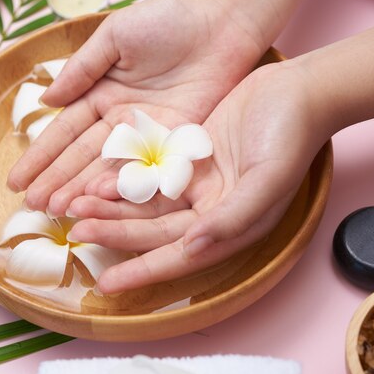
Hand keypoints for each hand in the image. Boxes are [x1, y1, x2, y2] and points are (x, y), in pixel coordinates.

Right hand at [7, 0, 264, 215]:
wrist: (221, 22)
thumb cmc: (167, 19)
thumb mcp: (115, 36)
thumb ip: (82, 70)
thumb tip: (45, 101)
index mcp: (101, 94)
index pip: (64, 132)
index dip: (41, 156)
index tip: (16, 180)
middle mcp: (120, 121)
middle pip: (82, 157)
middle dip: (55, 181)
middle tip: (32, 206)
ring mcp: (147, 137)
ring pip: (109, 169)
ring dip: (82, 190)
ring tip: (56, 211)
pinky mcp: (175, 145)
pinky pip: (146, 169)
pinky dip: (123, 187)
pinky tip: (99, 203)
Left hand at [64, 63, 332, 292]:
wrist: (297, 91)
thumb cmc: (291, 136)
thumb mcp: (267, 180)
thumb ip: (232, 218)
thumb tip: (193, 248)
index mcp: (229, 226)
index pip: (178, 256)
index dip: (142, 270)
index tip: (106, 282)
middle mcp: (209, 210)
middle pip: (153, 228)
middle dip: (115, 231)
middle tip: (78, 230)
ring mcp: (196, 183)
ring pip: (145, 202)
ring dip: (111, 206)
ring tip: (75, 206)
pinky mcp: (187, 156)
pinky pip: (148, 172)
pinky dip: (122, 177)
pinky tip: (95, 179)